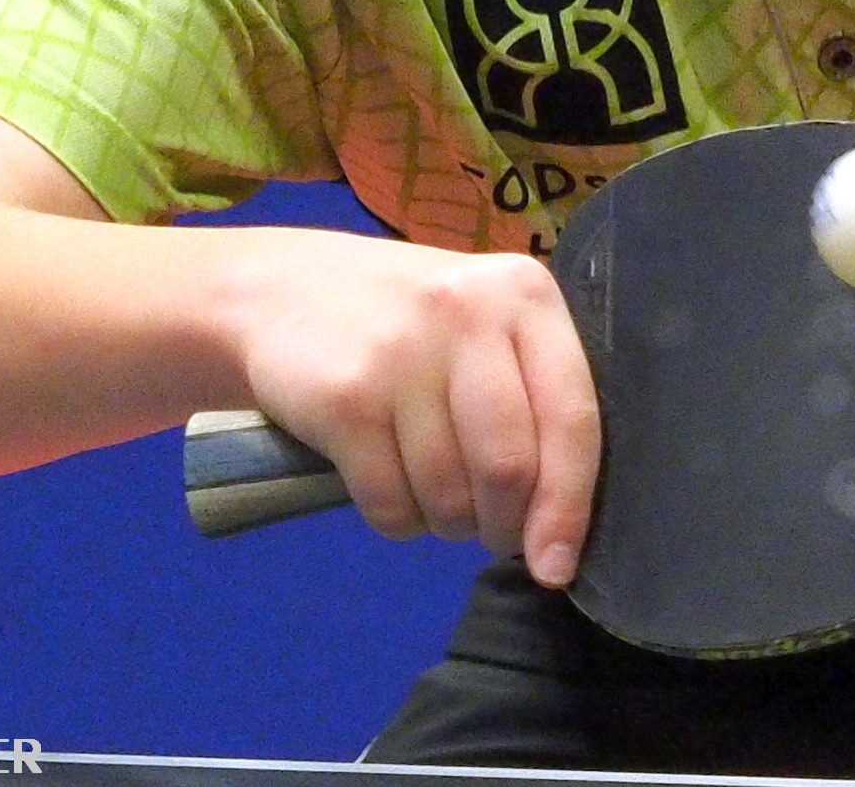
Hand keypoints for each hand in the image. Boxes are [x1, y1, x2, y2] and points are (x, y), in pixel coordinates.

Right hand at [234, 229, 600, 587]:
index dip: (568, 506)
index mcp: (523, 294)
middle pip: (509, 468)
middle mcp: (468, 312)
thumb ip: (532, 399)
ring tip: (430, 487)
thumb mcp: (483, 325)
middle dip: (502, 526)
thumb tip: (560, 529)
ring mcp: (402, 353)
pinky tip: (386, 478)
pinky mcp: (345, 397)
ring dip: (446, 523)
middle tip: (486, 528)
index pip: (571, 416)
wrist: (283, 289)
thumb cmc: (409, 319)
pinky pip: (390, 505)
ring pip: (448, 496)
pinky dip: (397, 519)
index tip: (556, 566)